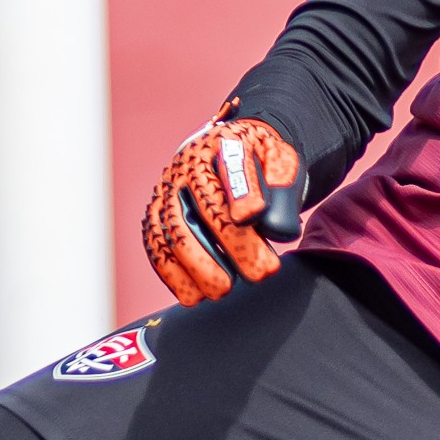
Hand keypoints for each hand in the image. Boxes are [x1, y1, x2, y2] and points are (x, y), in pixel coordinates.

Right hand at [142, 110, 303, 304]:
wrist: (225, 151)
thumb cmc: (259, 164)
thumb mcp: (281, 163)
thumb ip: (284, 191)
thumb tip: (280, 231)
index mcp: (225, 144)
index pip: (234, 166)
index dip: (242, 193)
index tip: (253, 218)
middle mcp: (189, 165)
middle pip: (205, 207)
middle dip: (232, 245)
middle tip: (258, 275)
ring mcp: (167, 190)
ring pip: (174, 230)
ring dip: (197, 267)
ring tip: (223, 291)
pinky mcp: (156, 214)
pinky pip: (155, 244)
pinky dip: (171, 273)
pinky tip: (194, 294)